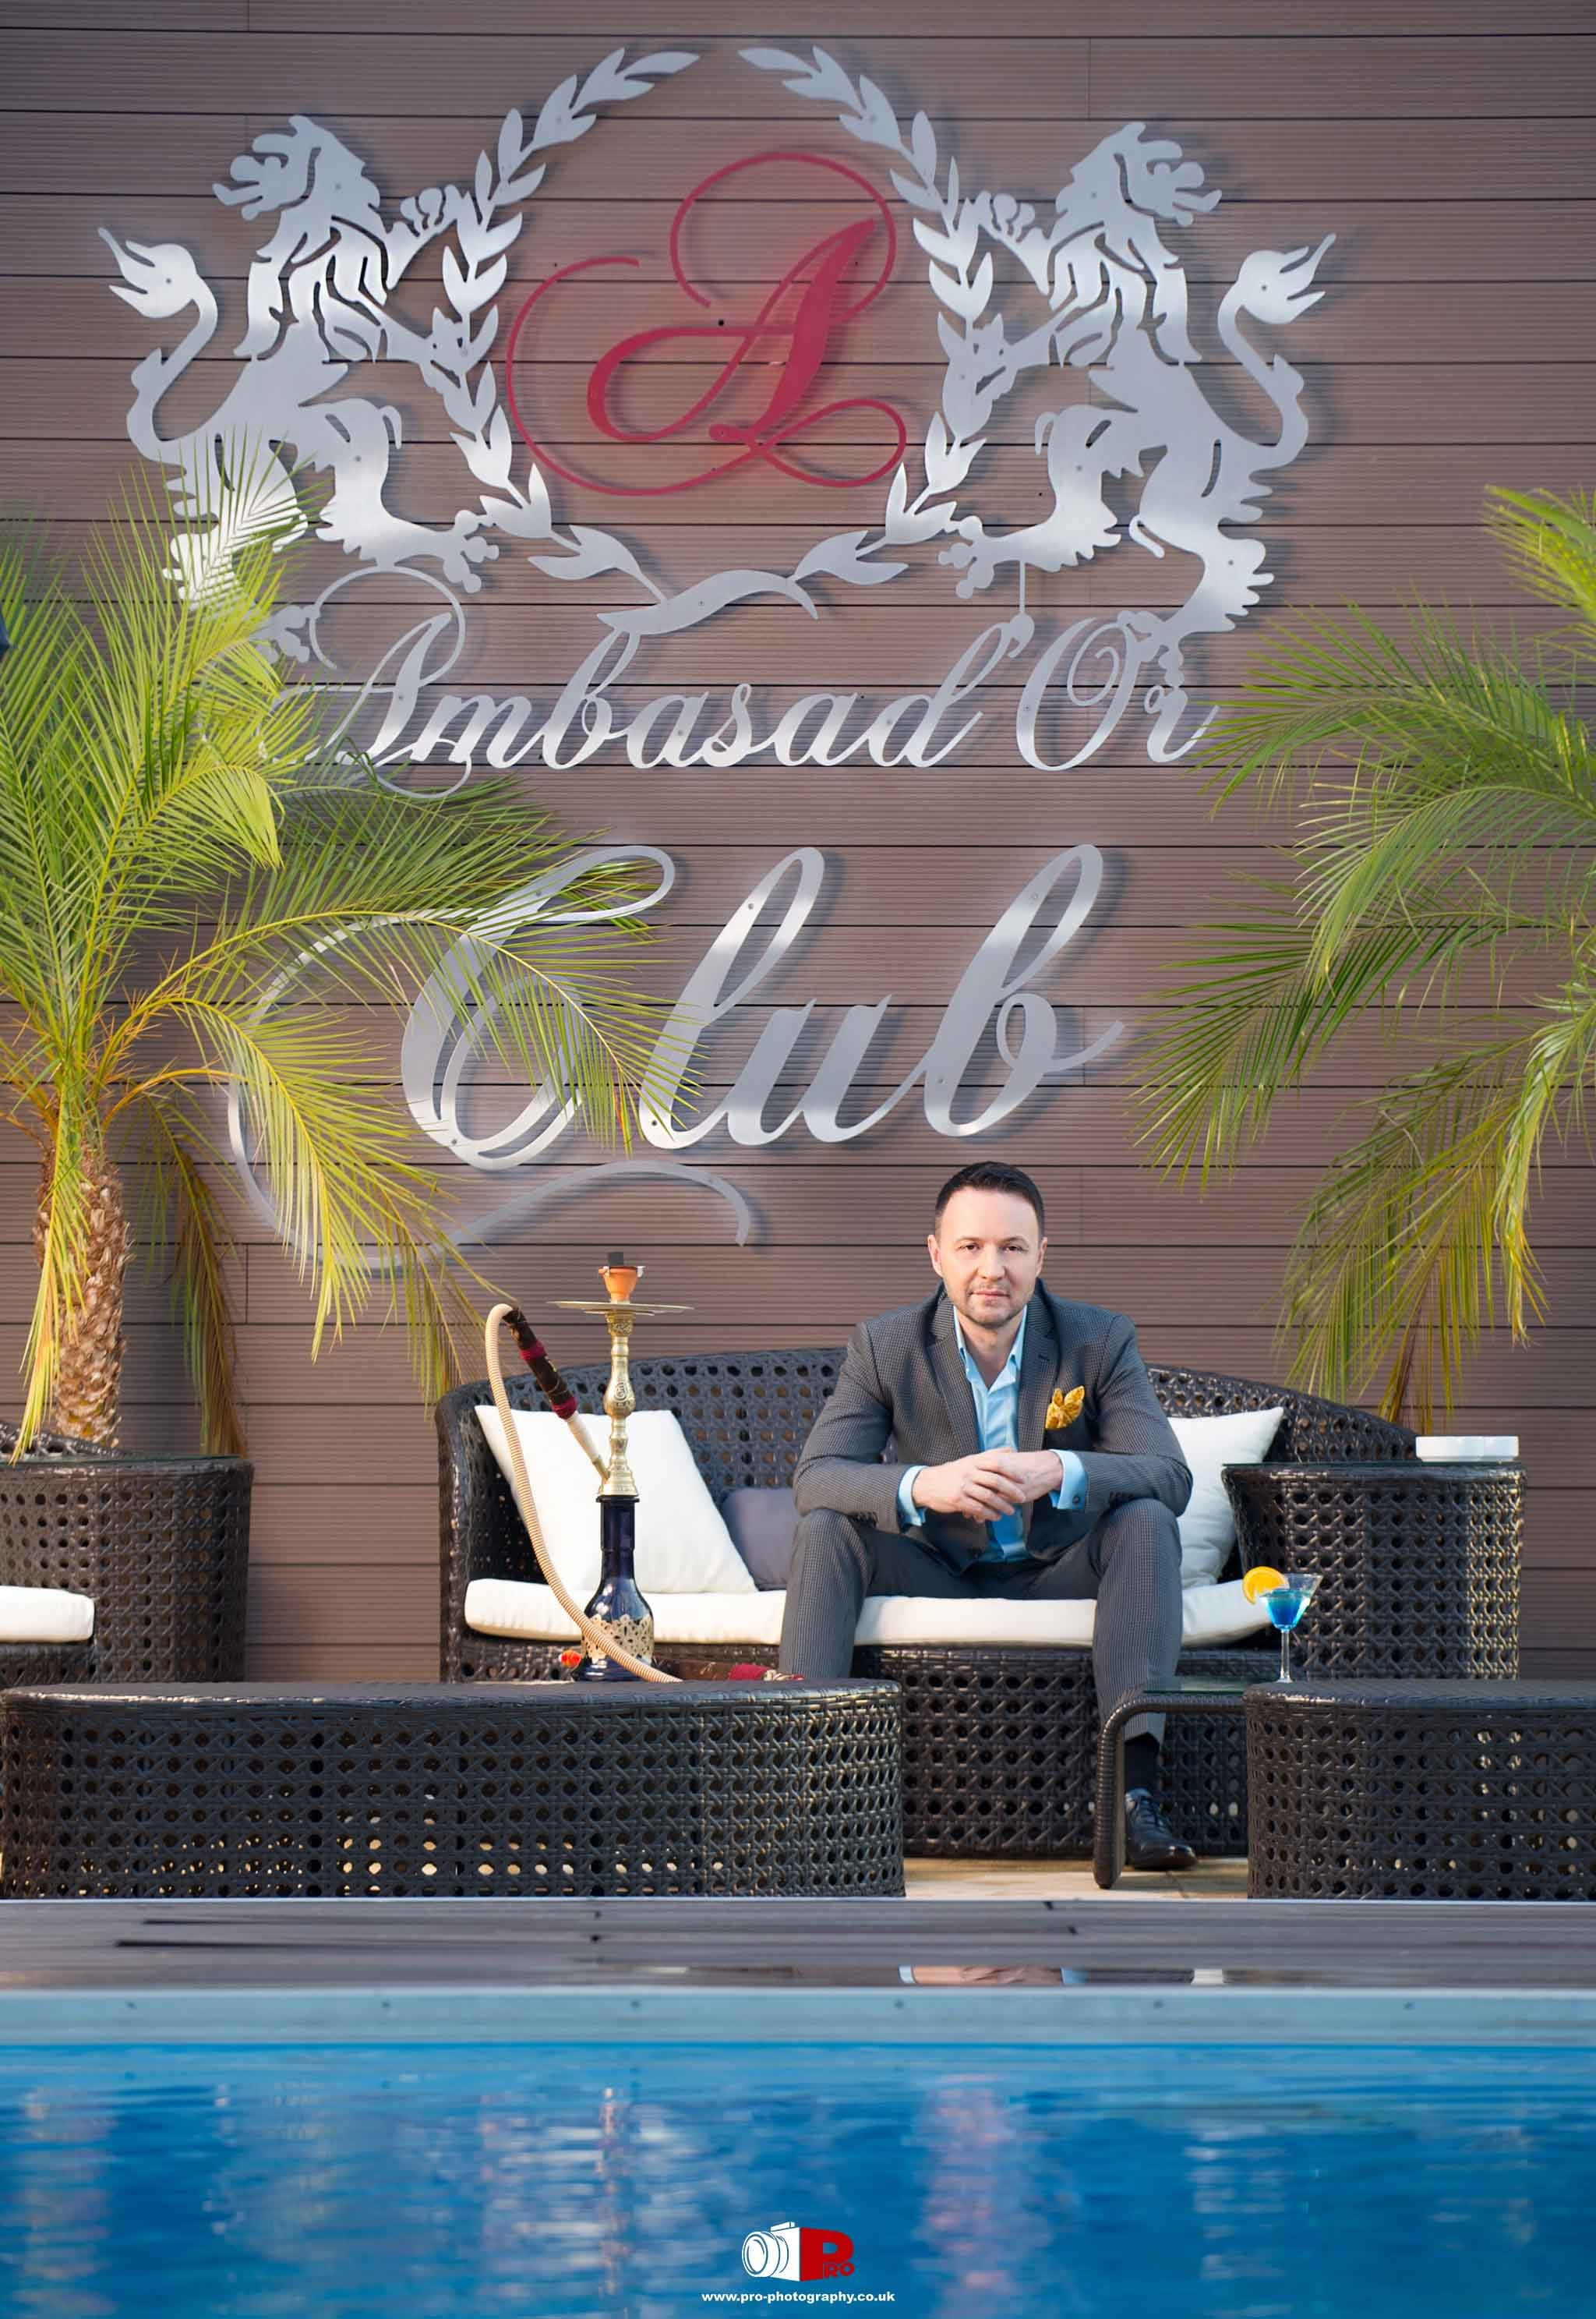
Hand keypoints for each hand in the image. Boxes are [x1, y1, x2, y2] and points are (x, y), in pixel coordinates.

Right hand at [910, 1449, 1062, 1521]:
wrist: (928, 1484)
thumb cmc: (954, 1472)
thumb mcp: (970, 1459)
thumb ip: (991, 1454)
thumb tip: (1011, 1449)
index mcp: (973, 1461)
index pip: (996, 1463)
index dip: (1012, 1471)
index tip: (1023, 1480)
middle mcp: (969, 1472)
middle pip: (995, 1481)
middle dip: (1011, 1491)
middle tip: (1022, 1498)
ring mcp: (963, 1486)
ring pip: (988, 1496)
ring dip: (1002, 1505)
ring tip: (1011, 1511)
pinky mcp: (958, 1500)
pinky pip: (977, 1508)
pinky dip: (989, 1513)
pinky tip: (996, 1517)